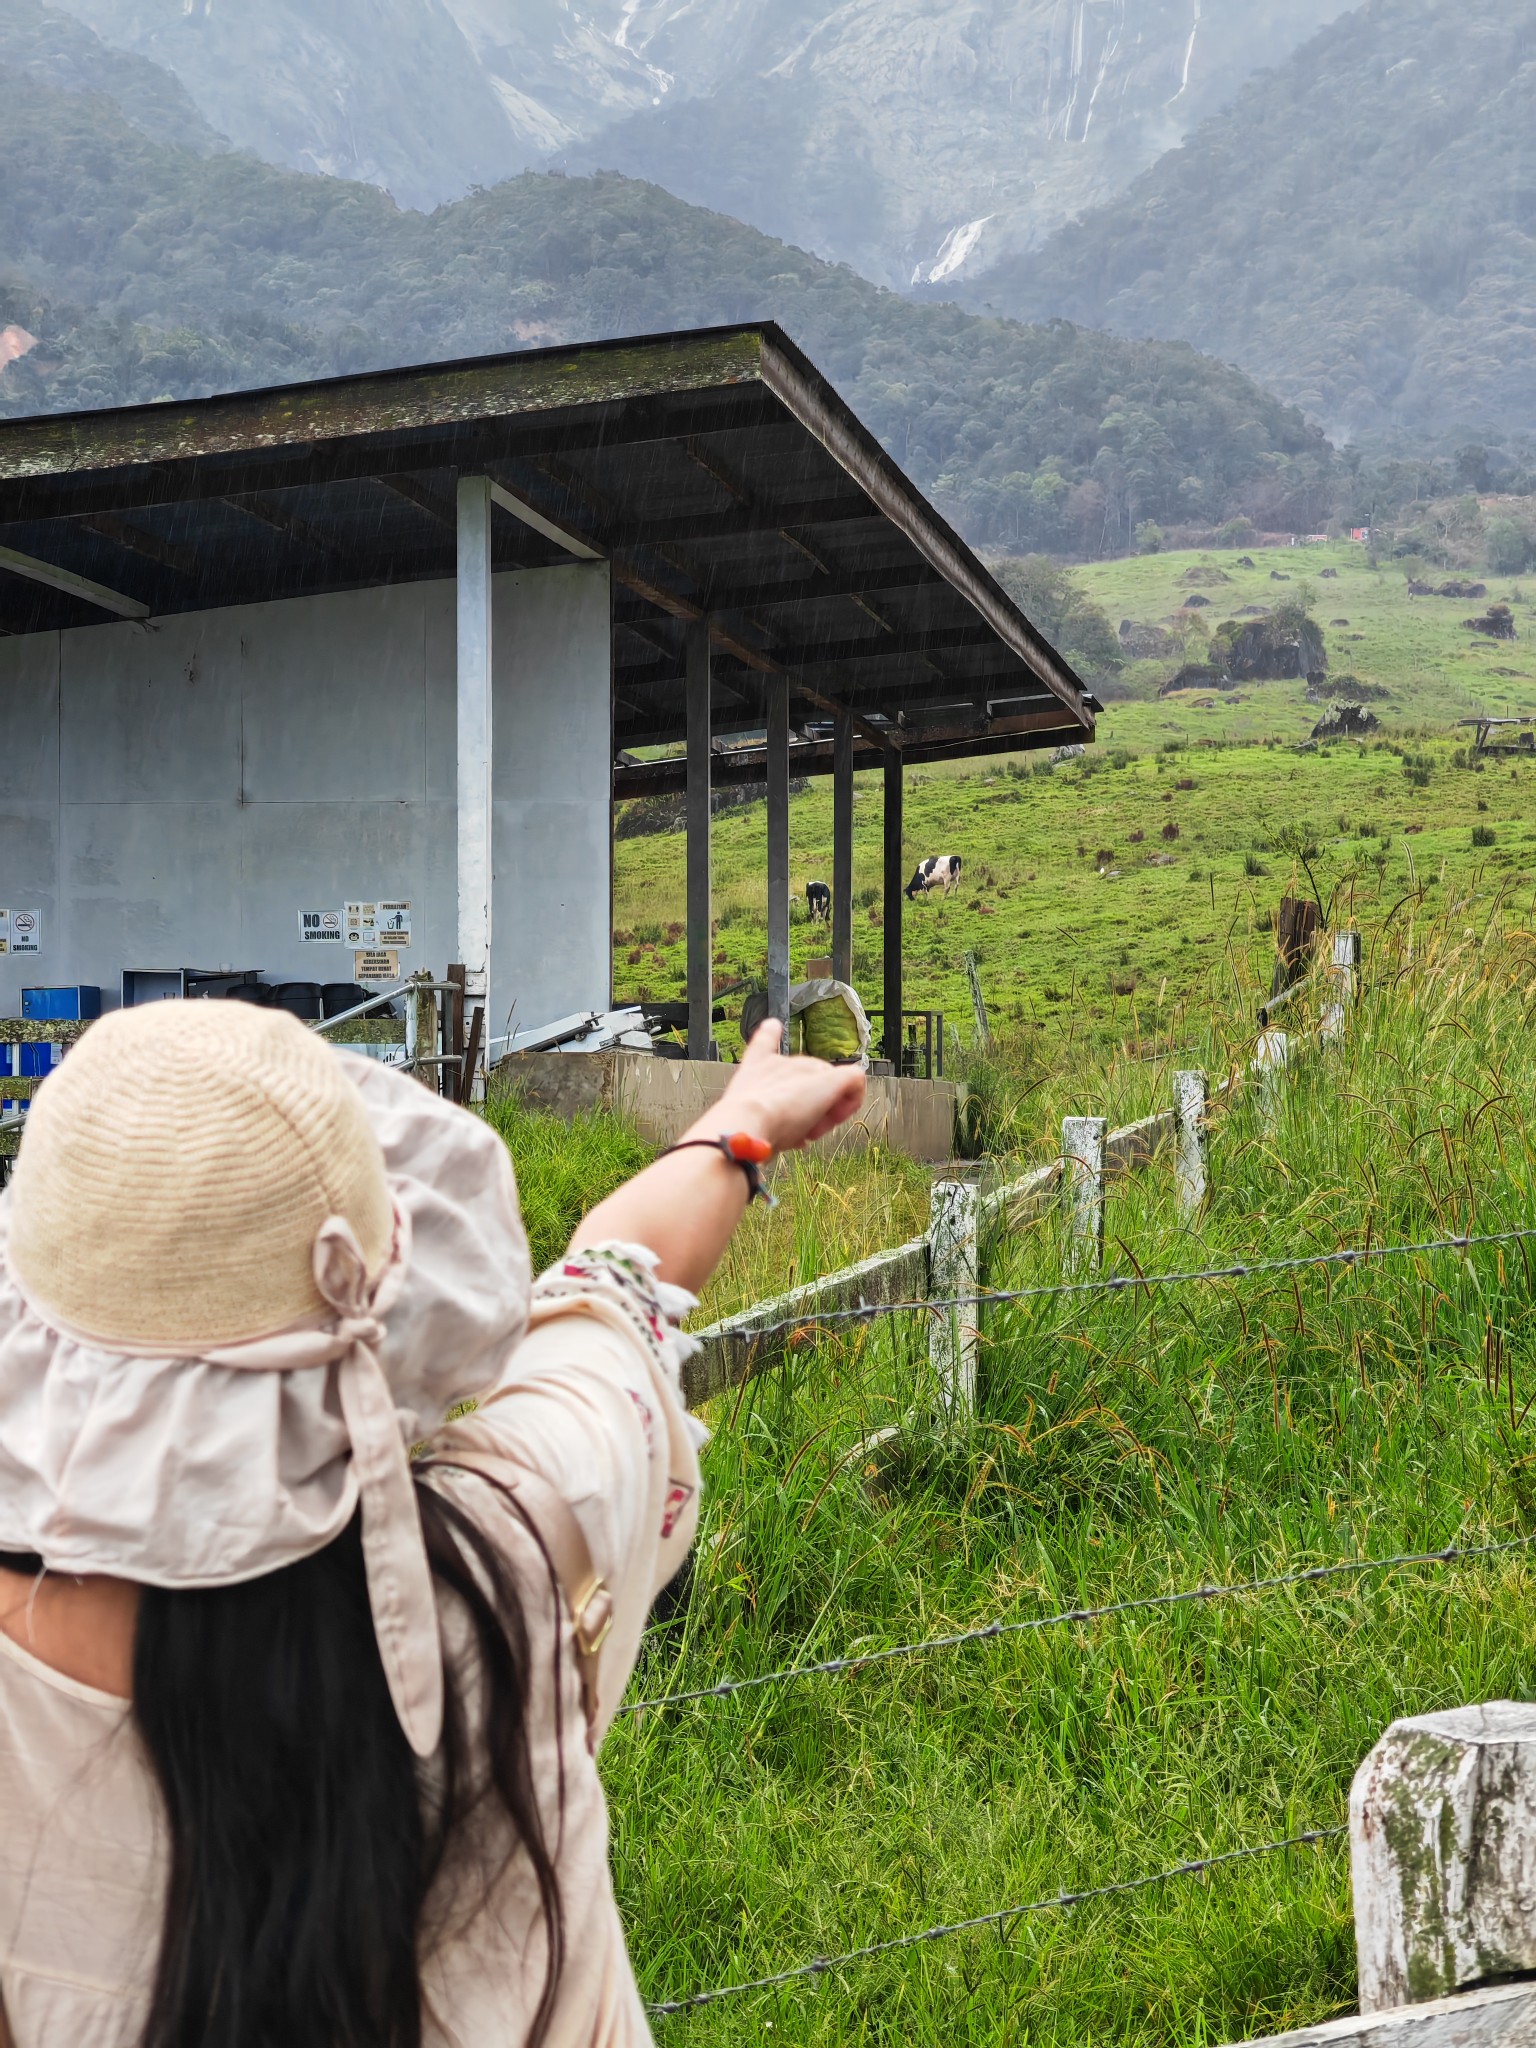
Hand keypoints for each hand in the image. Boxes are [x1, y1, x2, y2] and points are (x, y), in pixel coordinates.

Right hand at [710, 1018, 866, 1153]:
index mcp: (756, 1067)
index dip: (770, 1034)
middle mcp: (781, 1062)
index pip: (764, 1040)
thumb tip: (795, 1135)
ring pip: (828, 1087)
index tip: (773, 1027)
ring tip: (808, 1131)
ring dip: (823, 1113)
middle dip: (807, 1107)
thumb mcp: (747, 1119)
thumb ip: (763, 1117)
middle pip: (806, 1079)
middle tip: (797, 1131)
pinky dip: (851, 1101)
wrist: (747, 1121)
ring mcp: (807, 1067)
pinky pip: (854, 1081)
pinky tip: (837, 1117)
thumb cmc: (745, 1125)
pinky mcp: (830, 1078)